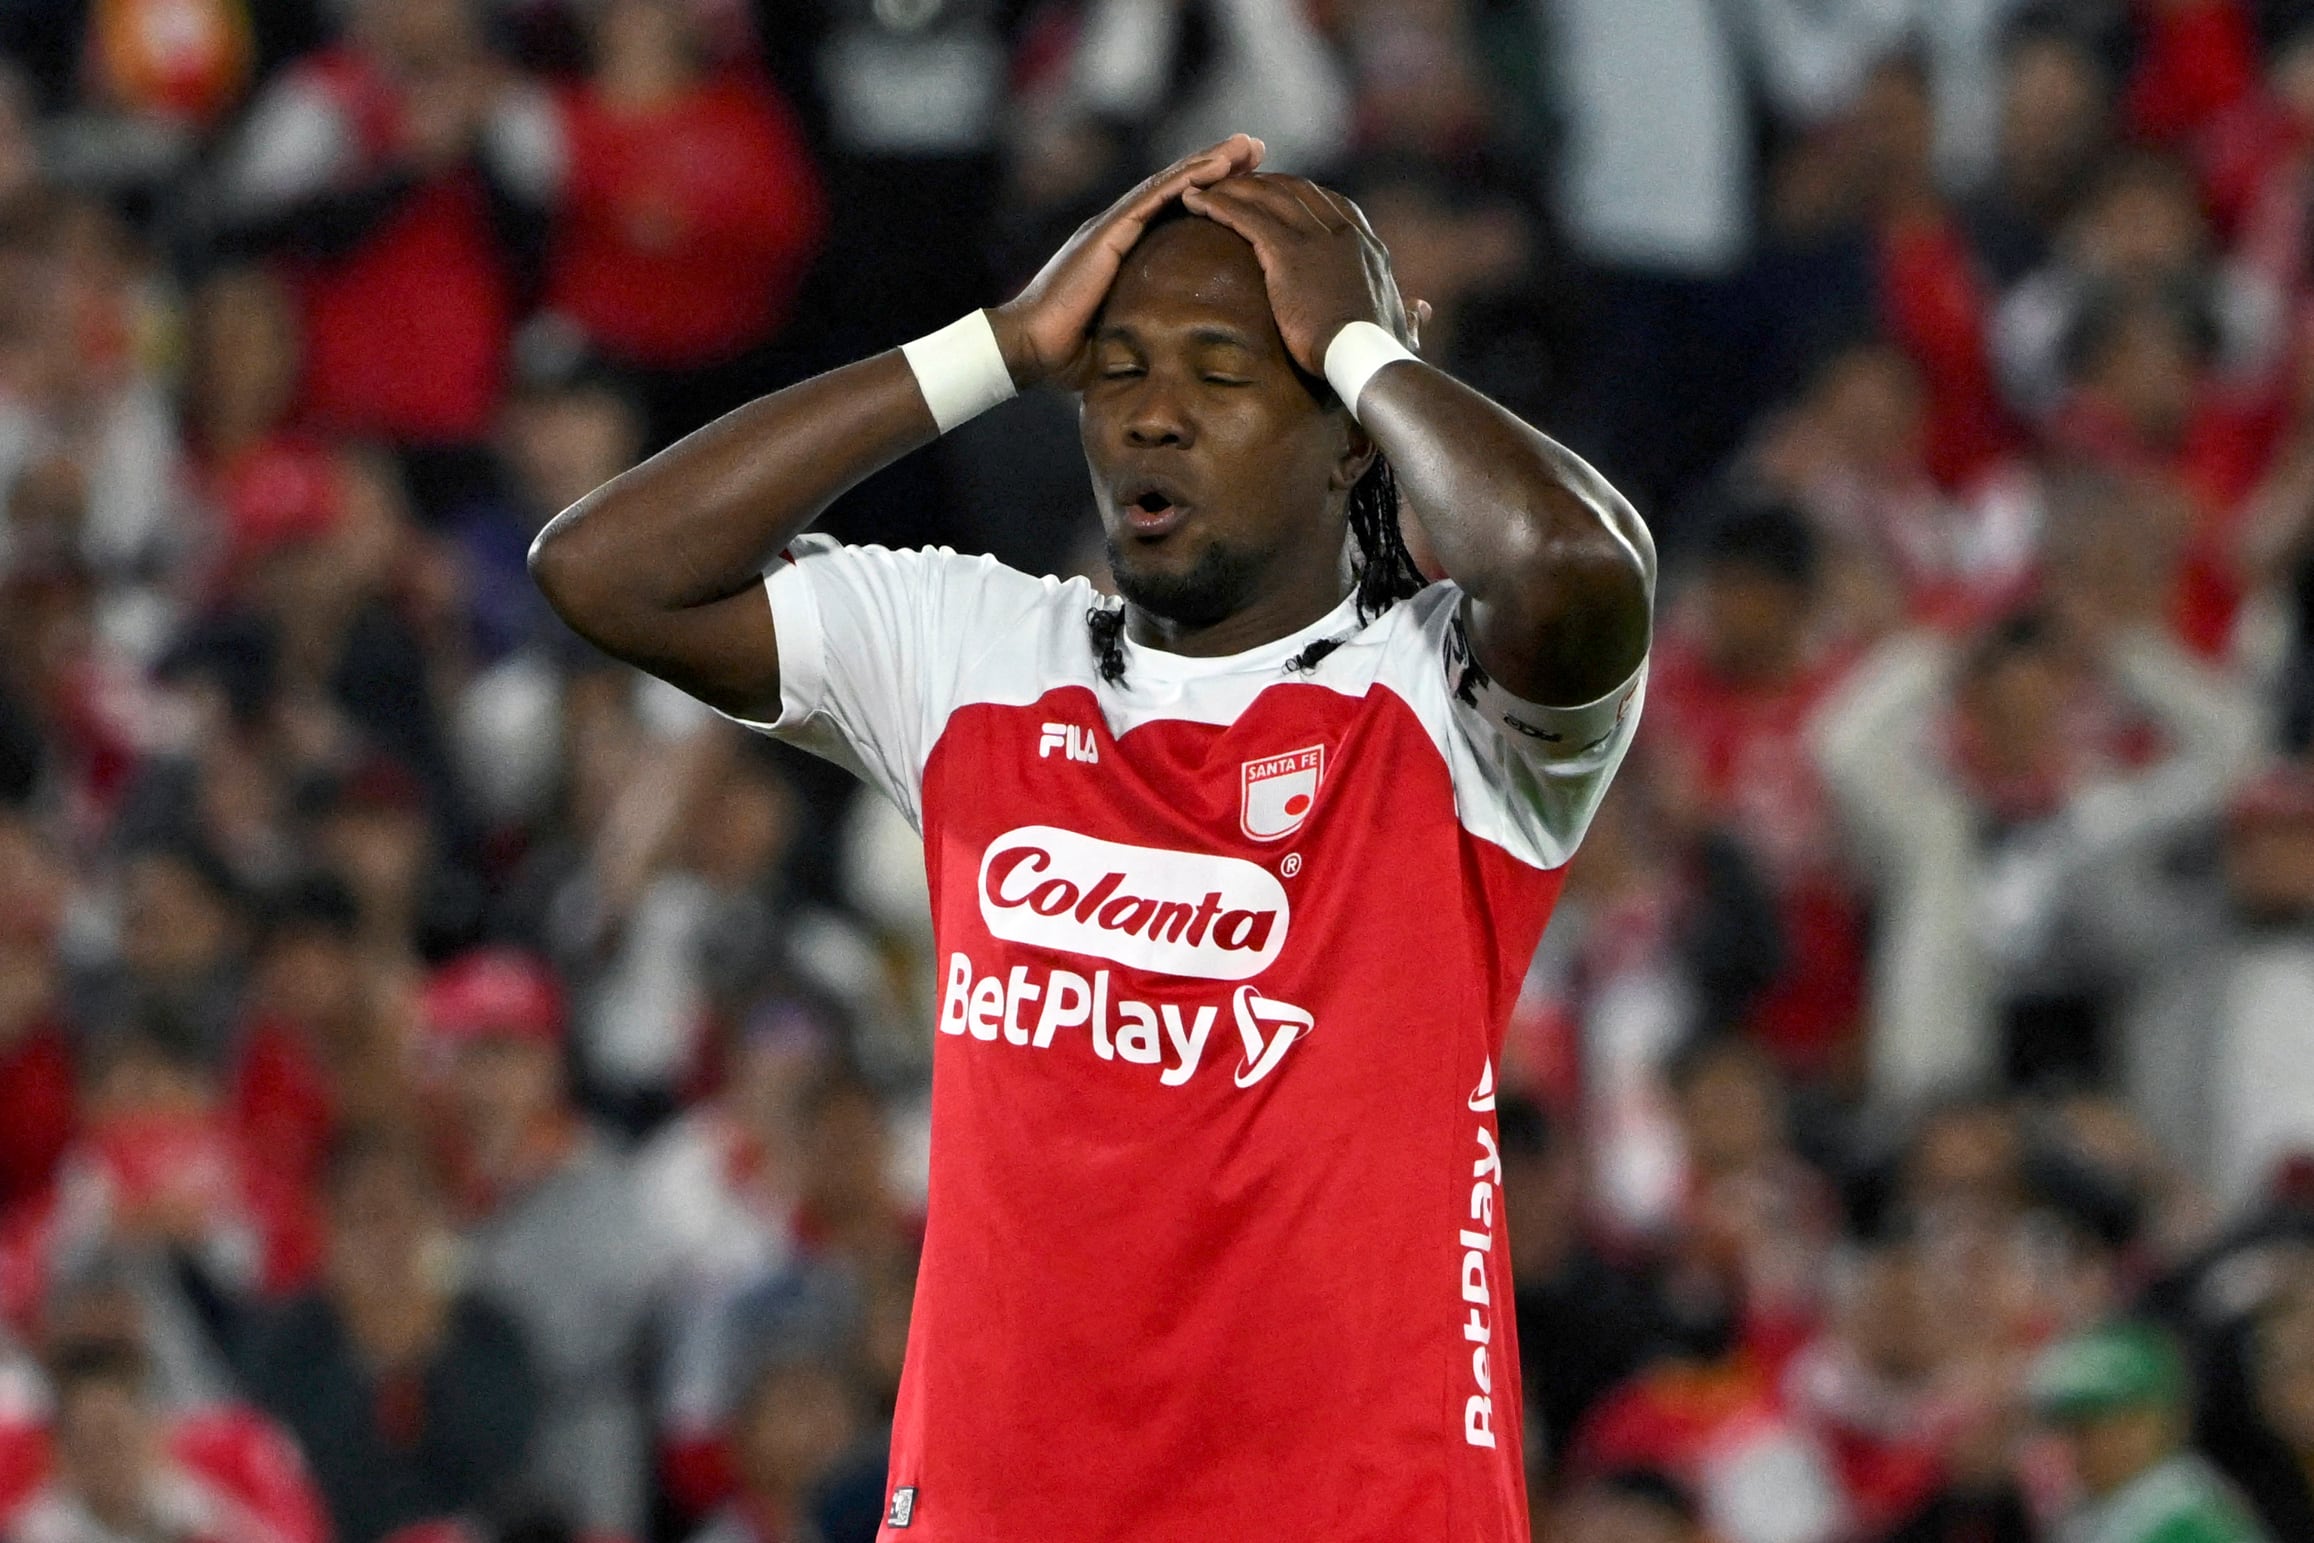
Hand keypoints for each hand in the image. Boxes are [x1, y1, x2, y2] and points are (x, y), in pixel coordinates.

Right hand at [988, 134, 1264, 389]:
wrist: (1029, 349)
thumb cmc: (1068, 353)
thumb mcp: (1121, 334)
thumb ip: (1146, 327)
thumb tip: (1176, 351)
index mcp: (1120, 248)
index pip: (1170, 210)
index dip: (1206, 191)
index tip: (1243, 179)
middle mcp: (1116, 228)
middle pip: (1175, 187)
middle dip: (1216, 166)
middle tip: (1254, 148)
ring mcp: (1111, 226)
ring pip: (1169, 183)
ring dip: (1210, 162)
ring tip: (1246, 146)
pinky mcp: (1108, 233)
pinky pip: (1154, 199)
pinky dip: (1188, 180)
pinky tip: (1217, 166)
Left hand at [1178, 175, 1424, 375]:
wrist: (1367, 362)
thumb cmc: (1382, 355)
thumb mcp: (1402, 326)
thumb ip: (1410, 313)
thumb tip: (1422, 307)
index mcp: (1367, 245)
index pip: (1328, 203)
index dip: (1295, 195)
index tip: (1272, 196)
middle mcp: (1344, 232)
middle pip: (1294, 191)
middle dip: (1259, 184)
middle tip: (1228, 186)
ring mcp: (1317, 239)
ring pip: (1267, 197)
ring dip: (1232, 188)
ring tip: (1204, 187)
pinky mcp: (1289, 254)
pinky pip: (1247, 217)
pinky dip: (1218, 205)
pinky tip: (1195, 202)